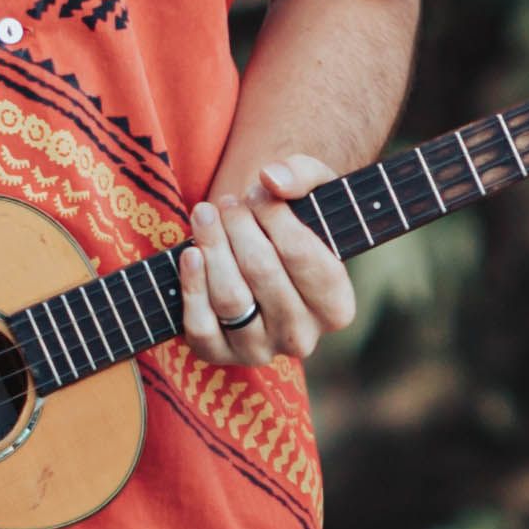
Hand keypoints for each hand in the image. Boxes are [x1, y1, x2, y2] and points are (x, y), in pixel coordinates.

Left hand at [176, 151, 359, 366]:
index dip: (275, 217)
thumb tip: (272, 180)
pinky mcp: (219, 355)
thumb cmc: (293, 222)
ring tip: (205, 215)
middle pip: (263, 273)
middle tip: (228, 202)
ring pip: (230, 298)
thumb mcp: (314, 190)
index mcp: (337, 308)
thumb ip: (302, 174)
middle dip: (239, 227)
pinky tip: (190, 253)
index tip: (258, 191)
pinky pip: (200, 326)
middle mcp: (302, 338)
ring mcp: (260, 351)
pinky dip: (192, 285)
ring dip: (212, 247)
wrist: (260, 256)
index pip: (305, 258)